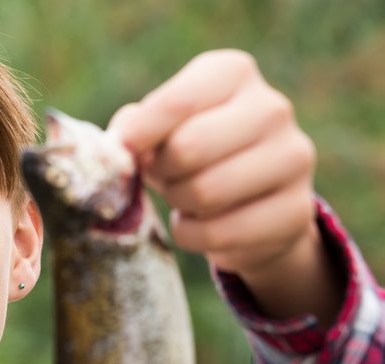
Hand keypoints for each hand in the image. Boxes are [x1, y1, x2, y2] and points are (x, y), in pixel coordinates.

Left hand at [108, 50, 340, 325]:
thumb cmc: (193, 157)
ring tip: (188, 198)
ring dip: (180, 205)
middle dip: (164, 173)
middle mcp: (272, 108)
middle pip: (188, 149)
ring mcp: (293, 159)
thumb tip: (121, 142)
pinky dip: (194, 236)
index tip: (126, 151)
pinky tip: (205, 224)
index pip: (178, 101)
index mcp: (233, 74)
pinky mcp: (295, 211)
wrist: (253, 204)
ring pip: (204, 193)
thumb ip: (136, 127)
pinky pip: (218, 234)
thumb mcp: (161, 131)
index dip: (140, 134)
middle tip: (167, 178)